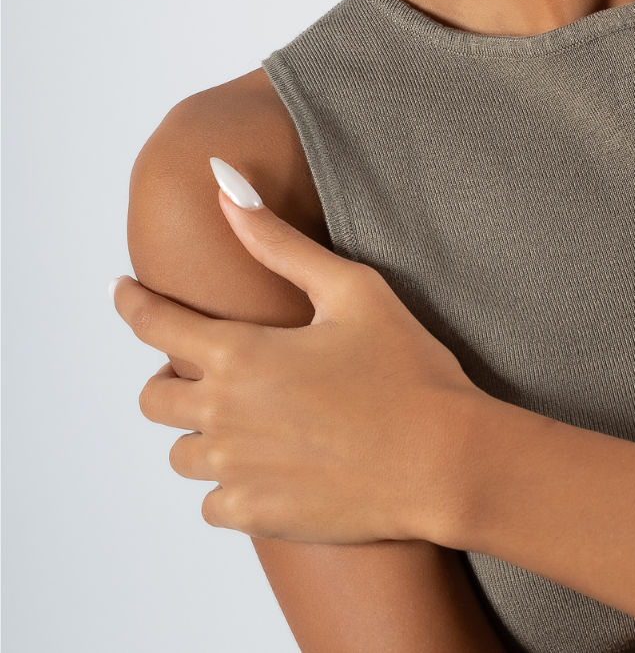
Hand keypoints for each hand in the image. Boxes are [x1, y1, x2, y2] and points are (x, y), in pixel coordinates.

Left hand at [113, 174, 481, 544]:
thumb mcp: (349, 288)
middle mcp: (225, 416)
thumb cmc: (407, 369)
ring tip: (244, 417)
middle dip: (168, 373)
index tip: (124, 290)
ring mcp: (237, 471)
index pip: (155, 324)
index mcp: (240, 355)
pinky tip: (265, 462)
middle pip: (154, 397)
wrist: (444, 462)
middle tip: (209, 364)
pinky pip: (212, 502)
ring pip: (180, 454)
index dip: (132, 302)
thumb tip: (223, 185)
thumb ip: (277, 241)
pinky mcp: (258, 515)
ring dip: (200, 431)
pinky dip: (227, 483)